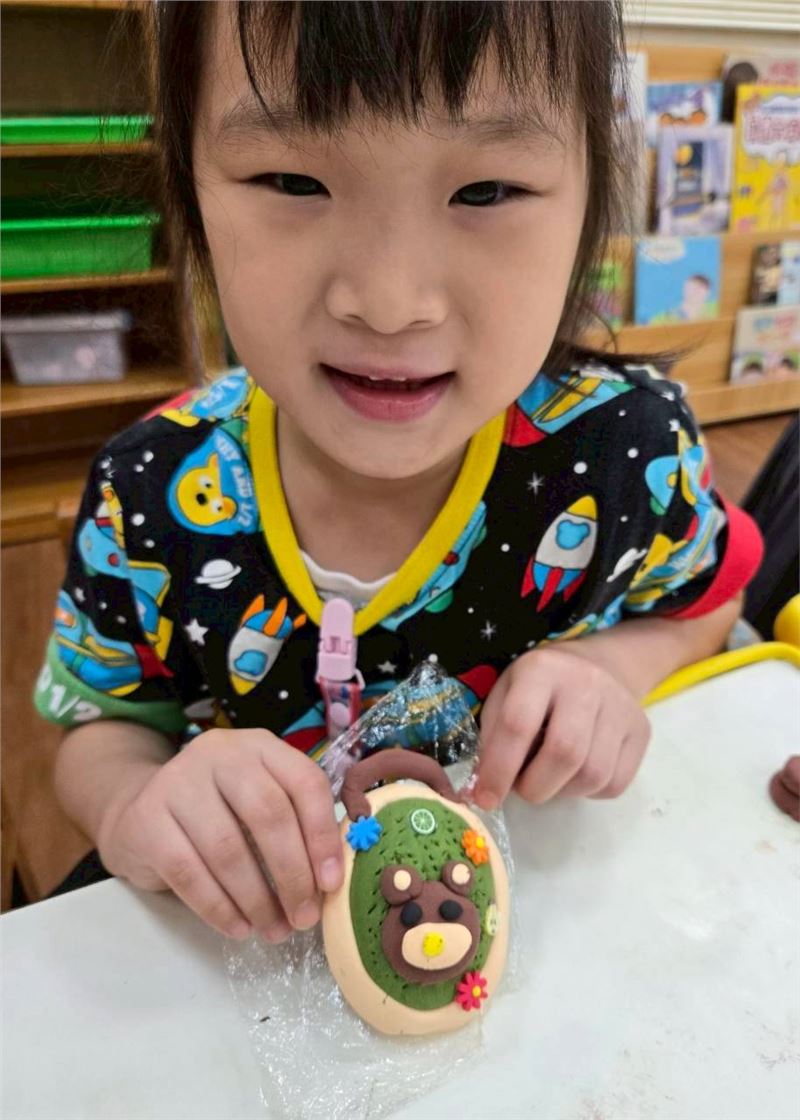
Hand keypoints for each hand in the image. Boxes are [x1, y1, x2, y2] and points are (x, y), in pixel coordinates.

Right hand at [96, 729, 342, 942]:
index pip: (304, 782)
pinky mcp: (146, 819)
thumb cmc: (218, 810)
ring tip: (275, 930)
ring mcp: (178, 782)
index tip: (332, 883)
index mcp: (260, 746)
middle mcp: (220, 753)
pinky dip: (219, 908)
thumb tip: (332, 878)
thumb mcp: (258, 800)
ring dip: (258, 899)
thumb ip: (296, 824)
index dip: (323, 835)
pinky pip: (189, 873)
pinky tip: (238, 928)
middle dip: (293, 875)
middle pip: (268, 815)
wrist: (141, 808)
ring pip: (228, 849)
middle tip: (304, 917)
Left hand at [473, 646, 650, 807]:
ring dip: (561, 791)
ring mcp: (620, 707)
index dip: (498, 769)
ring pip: (593, 775)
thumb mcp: (505, 692)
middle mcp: (586, 683)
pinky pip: (615, 784)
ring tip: (547, 776)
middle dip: (534, 787)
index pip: (518, 724)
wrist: (599, 665)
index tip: (485, 798)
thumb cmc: (539, 685)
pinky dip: (588, 792)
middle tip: (521, 788)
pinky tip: (574, 773)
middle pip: (564, 752)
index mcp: (541, 669)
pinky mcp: (641, 731)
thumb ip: (492, 735)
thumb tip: (484, 787)